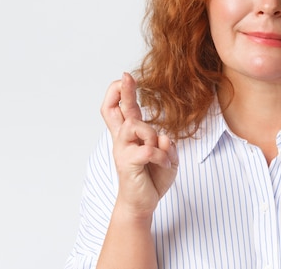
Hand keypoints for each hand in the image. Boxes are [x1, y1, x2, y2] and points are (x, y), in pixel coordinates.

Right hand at [100, 72, 178, 217]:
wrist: (142, 204)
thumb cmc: (152, 178)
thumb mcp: (166, 157)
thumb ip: (166, 145)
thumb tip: (164, 138)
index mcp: (131, 135)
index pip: (121, 108)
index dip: (121, 91)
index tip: (126, 76)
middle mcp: (122, 139)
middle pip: (114, 109)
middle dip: (121, 91)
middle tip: (125, 77)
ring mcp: (123, 150)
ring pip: (136, 125)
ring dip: (152, 134)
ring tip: (161, 153)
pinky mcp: (128, 163)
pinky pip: (148, 149)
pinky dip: (162, 156)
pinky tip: (165, 165)